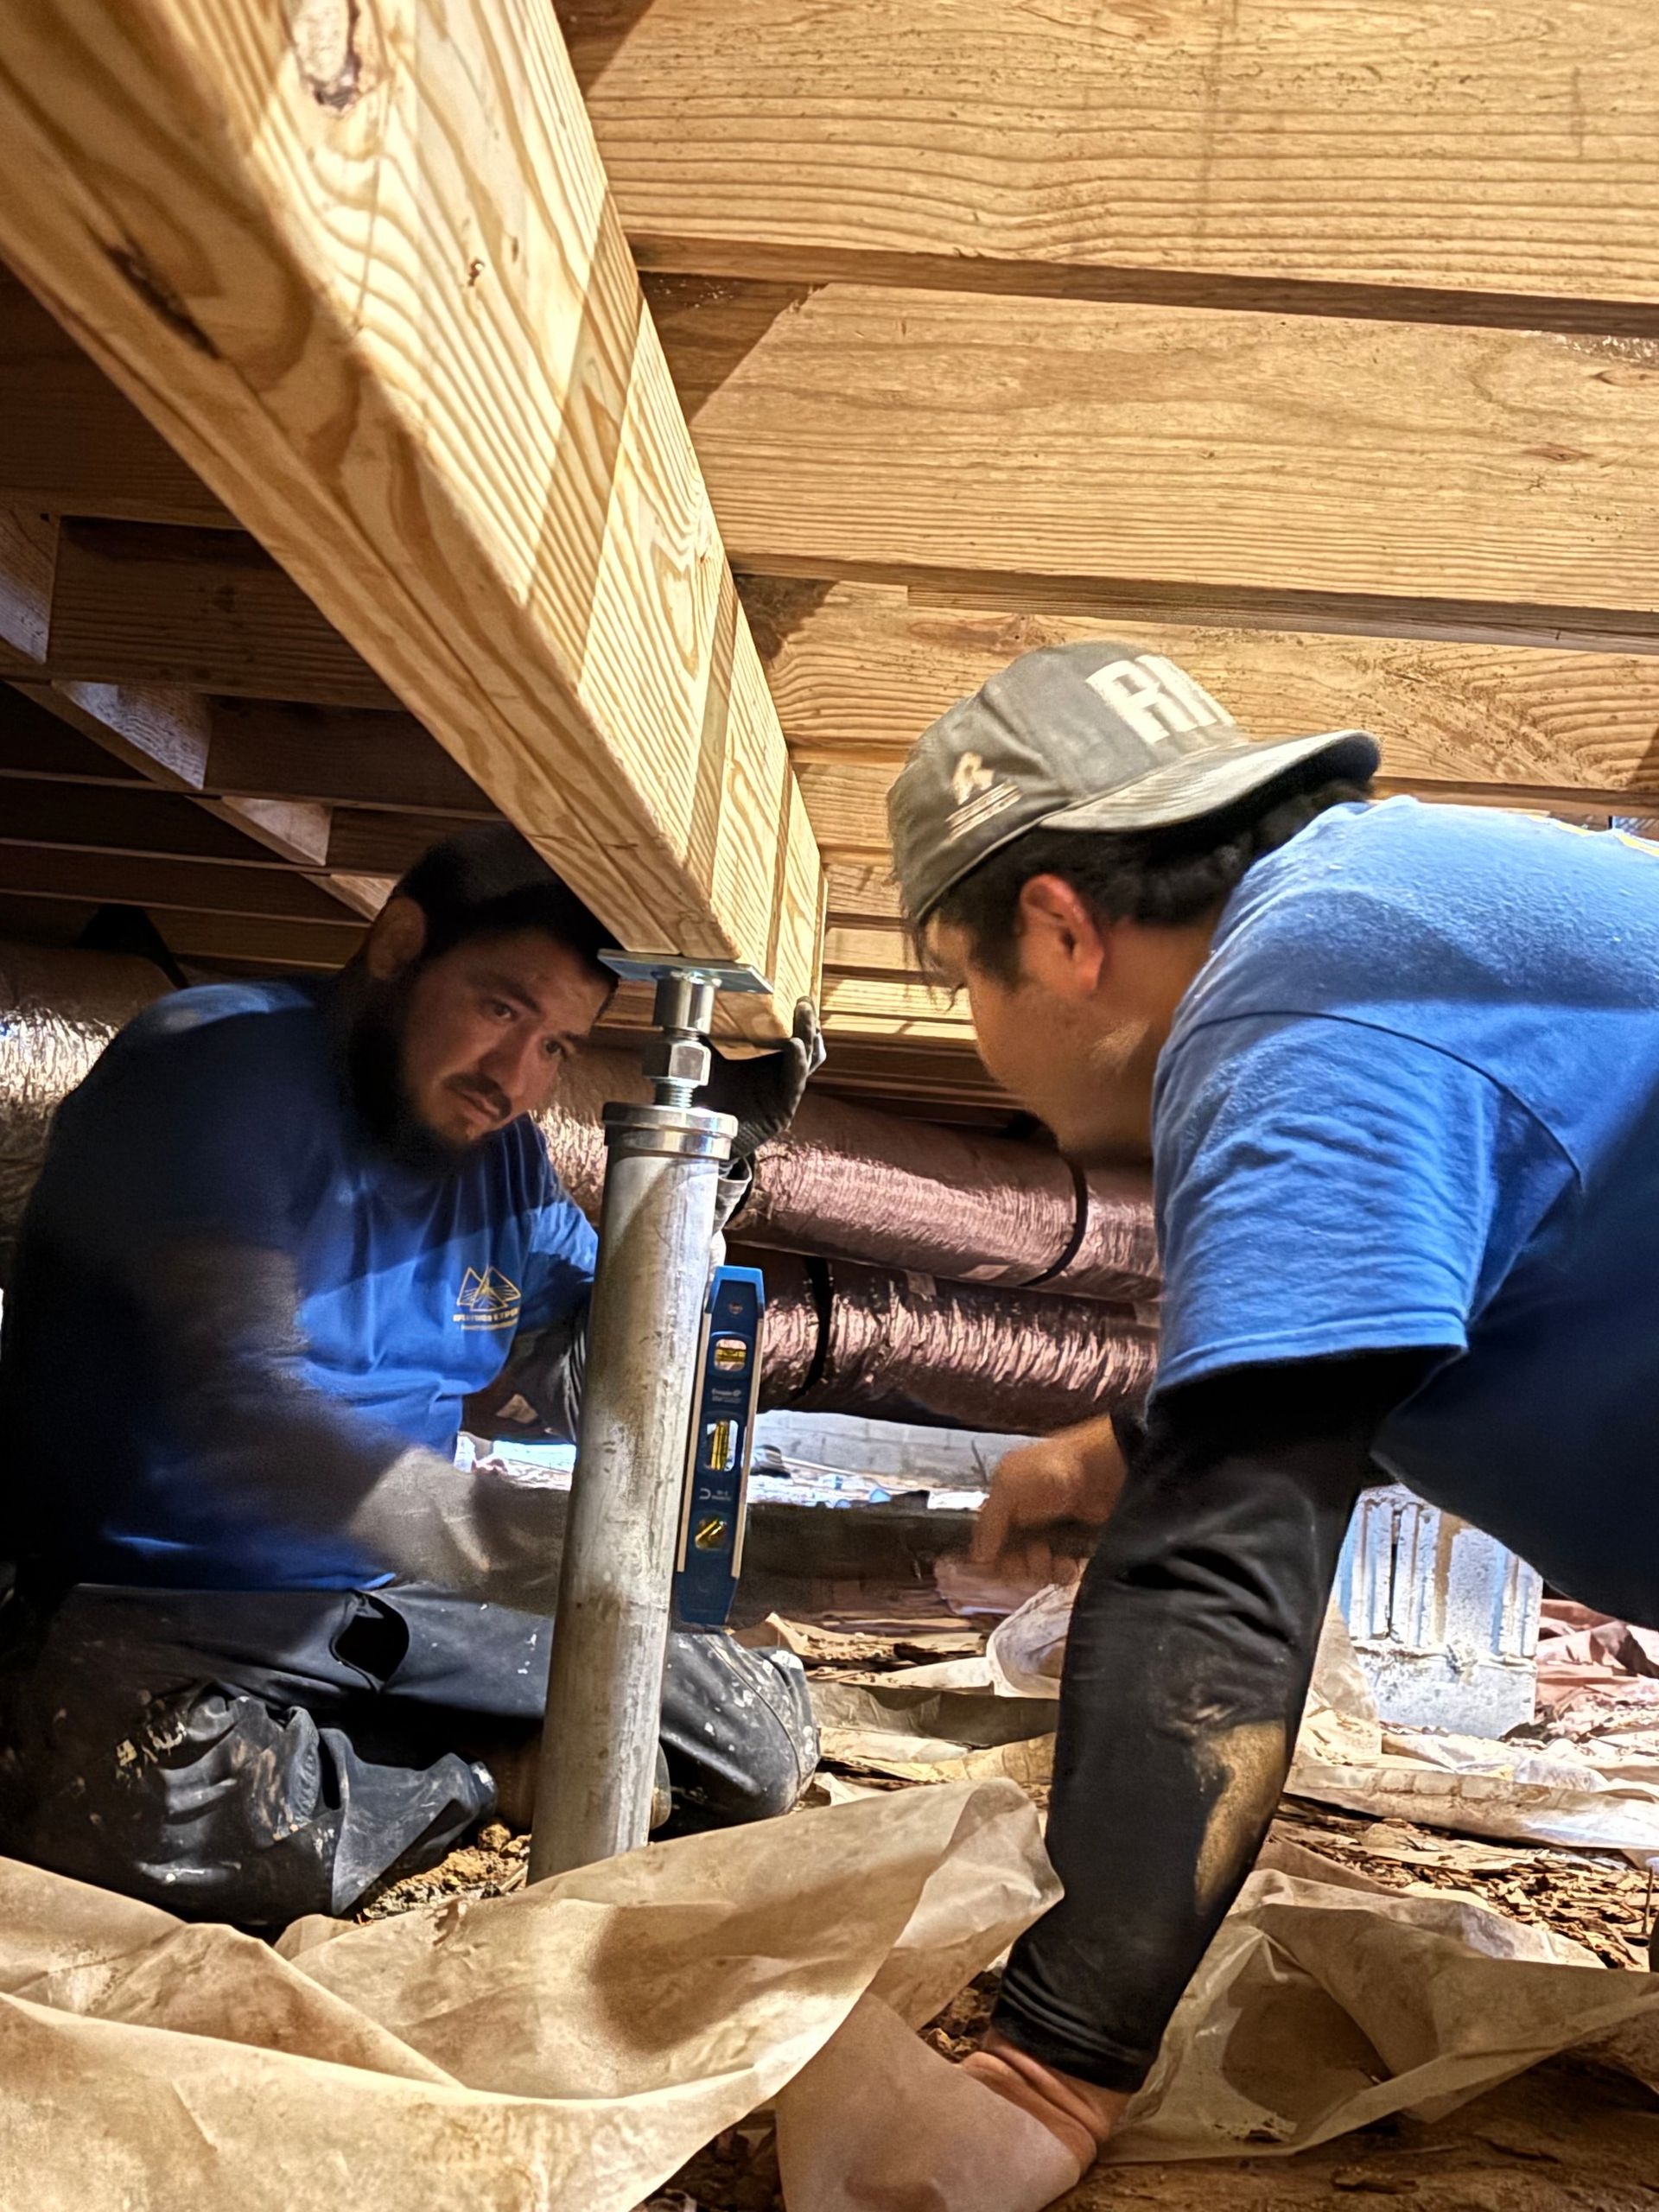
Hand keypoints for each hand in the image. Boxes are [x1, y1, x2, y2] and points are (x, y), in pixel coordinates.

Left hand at [700, 998, 824, 1161]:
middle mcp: (780, 1076)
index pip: (792, 1033)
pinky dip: (797, 1063)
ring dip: (808, 1037)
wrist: (696, 1135)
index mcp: (767, 1060)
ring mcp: (785, 1094)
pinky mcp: (782, 1112)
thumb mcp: (703, 1059)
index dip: (798, 1015)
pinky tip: (794, 1046)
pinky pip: (795, 1084)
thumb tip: (690, 1000)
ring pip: (808, 1062)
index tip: (797, 992)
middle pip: (808, 1045)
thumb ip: (701, 1034)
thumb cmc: (703, 1097)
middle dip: (808, 1022)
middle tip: (804, 1001)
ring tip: (804, 1015)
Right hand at [972, 1414, 1128, 1585]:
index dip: (992, 1557)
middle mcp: (1024, 1518)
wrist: (1103, 1469)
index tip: (1002, 1566)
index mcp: (1003, 1501)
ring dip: (1042, 1570)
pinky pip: (1060, 1569)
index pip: (988, 1540)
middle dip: (1020, 1565)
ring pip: (1035, 1567)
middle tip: (1036, 1556)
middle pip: (1010, 1558)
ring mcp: (1049, 1532)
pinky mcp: (1073, 1544)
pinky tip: (1069, 1566)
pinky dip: (1062, 1572)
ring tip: (1058, 1562)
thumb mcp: (1009, 1487)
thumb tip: (978, 1558)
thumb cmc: (1053, 1469)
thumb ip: (989, 1523)